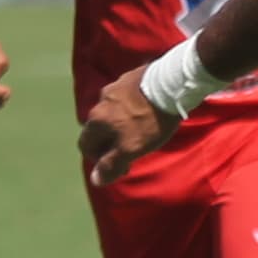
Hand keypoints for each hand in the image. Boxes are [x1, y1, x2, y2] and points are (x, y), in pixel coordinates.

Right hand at [77, 70, 170, 185]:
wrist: (172, 85)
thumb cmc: (149, 120)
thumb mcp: (130, 149)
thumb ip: (111, 165)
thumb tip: (95, 180)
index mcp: (96, 119)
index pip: (85, 145)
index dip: (99, 160)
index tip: (120, 165)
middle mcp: (101, 100)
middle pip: (99, 128)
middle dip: (112, 143)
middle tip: (133, 151)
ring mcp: (116, 86)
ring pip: (113, 112)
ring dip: (122, 125)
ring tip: (142, 131)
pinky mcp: (132, 77)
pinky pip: (127, 99)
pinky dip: (132, 109)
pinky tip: (148, 112)